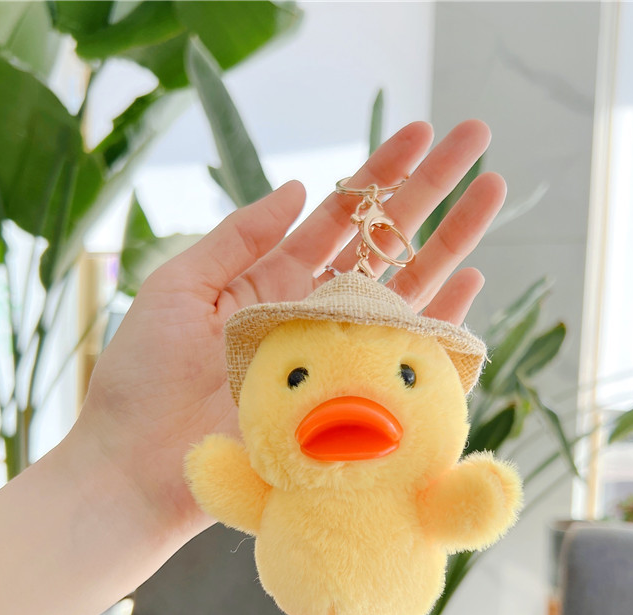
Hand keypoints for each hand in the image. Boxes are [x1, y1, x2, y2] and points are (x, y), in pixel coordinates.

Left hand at [76, 120, 505, 537]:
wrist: (139, 466)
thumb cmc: (144, 378)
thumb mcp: (180, 287)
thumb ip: (239, 237)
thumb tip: (300, 187)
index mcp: (273, 283)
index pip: (339, 219)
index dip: (379, 175)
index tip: (420, 131)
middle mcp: (314, 314)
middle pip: (384, 245)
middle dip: (431, 191)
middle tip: (476, 139)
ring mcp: (337, 357)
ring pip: (407, 290)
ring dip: (451, 242)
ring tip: (493, 191)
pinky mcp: (350, 402)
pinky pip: (407, 357)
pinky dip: (442, 322)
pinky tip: (473, 281)